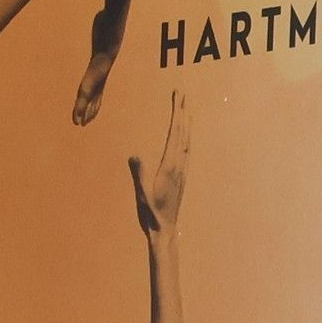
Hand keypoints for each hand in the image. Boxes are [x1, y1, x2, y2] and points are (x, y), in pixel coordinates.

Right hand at [129, 90, 191, 237]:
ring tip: (186, 108)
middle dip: (182, 111)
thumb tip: (135, 154)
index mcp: (170, 166)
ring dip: (186, 122)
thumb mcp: (142, 193)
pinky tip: (185, 136)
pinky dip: (186, 137)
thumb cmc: (151, 212)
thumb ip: (139, 174)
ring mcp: (183, 170)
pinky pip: (186, 150)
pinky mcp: (182, 176)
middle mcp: (179, 165)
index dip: (176, 114)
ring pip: (187, 140)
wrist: (165, 229)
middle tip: (182, 93)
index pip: (174, 134)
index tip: (177, 98)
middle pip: (183, 132)